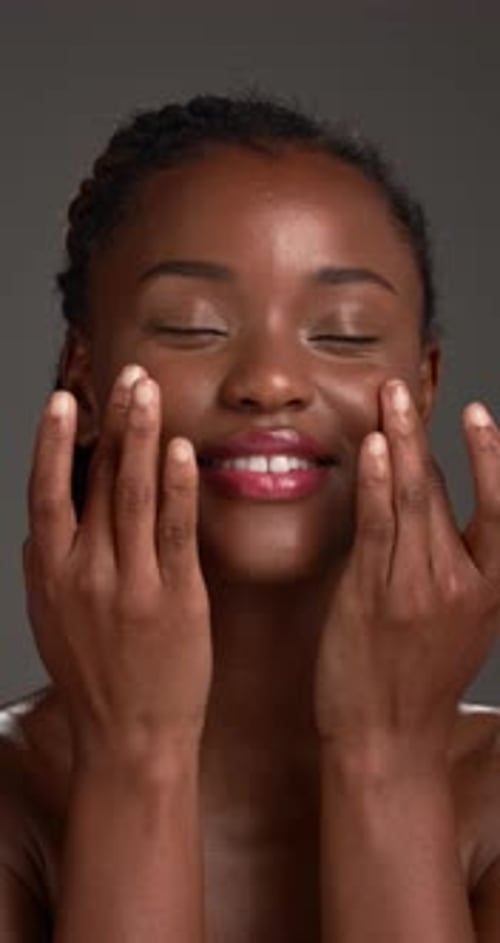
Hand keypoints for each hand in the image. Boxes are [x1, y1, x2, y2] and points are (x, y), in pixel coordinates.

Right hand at [22, 366, 212, 766]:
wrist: (130, 737)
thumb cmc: (94, 677)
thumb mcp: (52, 621)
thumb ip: (47, 569)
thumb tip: (40, 526)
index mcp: (51, 574)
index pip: (48, 492)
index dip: (54, 443)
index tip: (63, 400)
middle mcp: (85, 571)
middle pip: (94, 480)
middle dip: (111, 422)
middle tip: (127, 376)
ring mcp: (130, 583)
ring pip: (131, 494)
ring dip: (140, 437)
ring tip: (149, 393)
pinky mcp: (174, 597)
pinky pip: (173, 530)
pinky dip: (175, 487)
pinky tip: (180, 451)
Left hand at [314, 379, 499, 763]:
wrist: (387, 743)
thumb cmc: (414, 684)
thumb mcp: (457, 628)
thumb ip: (452, 571)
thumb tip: (427, 515)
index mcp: (490, 590)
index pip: (497, 509)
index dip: (491, 459)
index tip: (478, 416)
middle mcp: (462, 583)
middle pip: (449, 490)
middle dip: (428, 432)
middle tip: (409, 386)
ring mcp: (420, 588)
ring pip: (415, 498)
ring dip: (402, 440)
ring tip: (389, 396)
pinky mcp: (376, 595)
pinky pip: (381, 527)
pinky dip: (382, 483)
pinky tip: (380, 447)